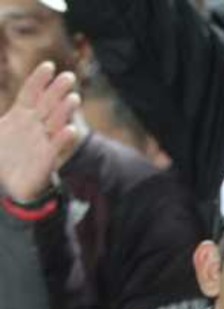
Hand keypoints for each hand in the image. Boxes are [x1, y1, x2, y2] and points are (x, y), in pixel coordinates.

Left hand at [0, 62, 79, 202]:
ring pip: (55, 122)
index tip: (49, 66)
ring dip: (64, 111)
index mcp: (19, 115)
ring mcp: (42, 141)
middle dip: (57, 91)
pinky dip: (63, 139)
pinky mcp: (47, 159)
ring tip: (73, 98)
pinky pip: (57, 147)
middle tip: (68, 77)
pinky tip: (71, 130)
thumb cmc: (2, 157)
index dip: (39, 80)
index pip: (31, 93)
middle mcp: (34, 126)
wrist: (9, 185)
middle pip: (47, 104)